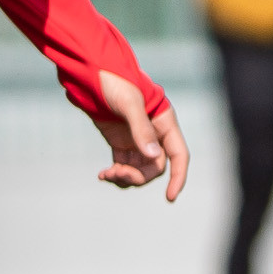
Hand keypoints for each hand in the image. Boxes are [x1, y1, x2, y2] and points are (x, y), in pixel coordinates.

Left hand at [92, 71, 187, 198]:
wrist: (93, 75)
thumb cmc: (115, 83)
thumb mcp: (129, 104)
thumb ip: (141, 131)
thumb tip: (154, 158)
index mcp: (165, 124)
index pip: (179, 156)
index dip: (178, 177)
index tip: (170, 197)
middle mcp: (155, 135)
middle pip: (155, 168)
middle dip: (138, 176)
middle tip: (116, 174)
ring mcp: (137, 140)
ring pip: (139, 170)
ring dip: (125, 178)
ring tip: (106, 175)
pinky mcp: (120, 143)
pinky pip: (123, 166)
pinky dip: (115, 174)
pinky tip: (102, 175)